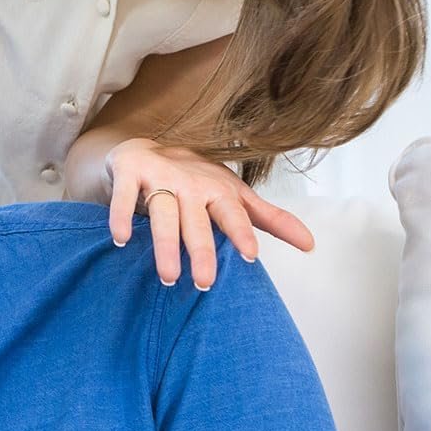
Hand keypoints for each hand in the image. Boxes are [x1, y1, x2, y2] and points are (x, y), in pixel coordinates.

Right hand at [105, 138, 313, 288]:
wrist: (144, 147)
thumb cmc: (194, 180)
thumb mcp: (232, 195)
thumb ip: (269, 219)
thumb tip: (311, 244)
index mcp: (217, 190)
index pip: (231, 213)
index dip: (240, 232)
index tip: (249, 256)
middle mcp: (189, 183)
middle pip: (196, 220)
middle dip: (201, 249)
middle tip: (205, 282)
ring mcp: (158, 177)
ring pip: (162, 213)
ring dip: (165, 244)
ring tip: (168, 276)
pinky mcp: (129, 172)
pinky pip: (122, 197)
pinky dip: (119, 216)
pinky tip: (120, 240)